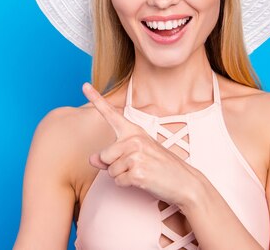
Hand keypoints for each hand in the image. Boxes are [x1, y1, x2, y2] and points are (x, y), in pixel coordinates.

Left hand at [82, 82, 198, 206]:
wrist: (185, 181)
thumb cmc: (161, 167)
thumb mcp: (138, 155)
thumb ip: (113, 155)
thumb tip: (92, 159)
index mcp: (134, 131)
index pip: (111, 113)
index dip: (96, 99)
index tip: (84, 85)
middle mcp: (134, 139)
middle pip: (104, 156)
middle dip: (114, 166)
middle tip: (137, 166)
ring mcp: (136, 154)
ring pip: (111, 170)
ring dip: (122, 176)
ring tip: (142, 172)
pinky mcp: (137, 171)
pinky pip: (119, 181)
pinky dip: (128, 184)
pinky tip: (144, 180)